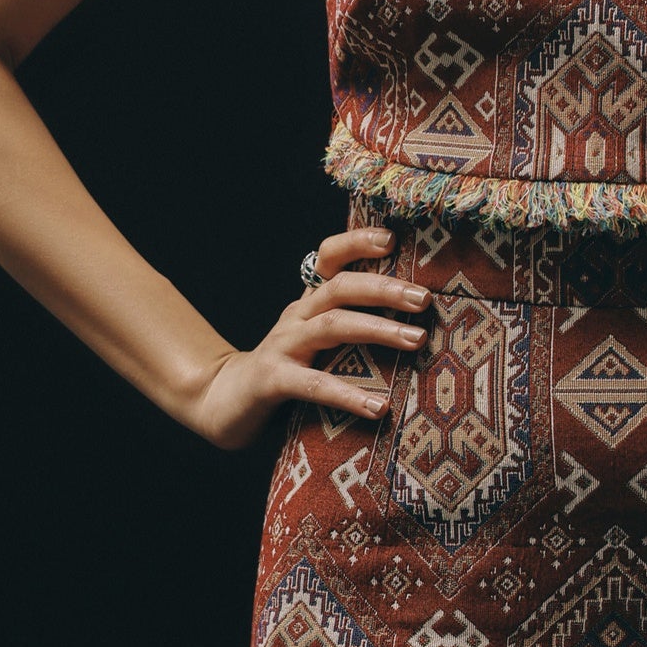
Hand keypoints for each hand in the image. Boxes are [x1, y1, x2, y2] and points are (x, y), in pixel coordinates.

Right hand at [193, 228, 431, 451]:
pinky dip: (349, 395)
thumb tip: (413, 323)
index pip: (329, 258)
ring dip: (378, 330)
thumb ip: (349, 327)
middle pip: (340, 287)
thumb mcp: (315, 342)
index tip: (392, 238)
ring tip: (416, 340)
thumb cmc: (284, 372)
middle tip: (423, 299)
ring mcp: (283, 346)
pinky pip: (315, 385)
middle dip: (385, 289)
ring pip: (333, 326)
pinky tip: (379, 408)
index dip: (357, 242)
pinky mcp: (273, 381)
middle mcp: (296, 317)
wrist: (223, 402)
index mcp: (308, 303)